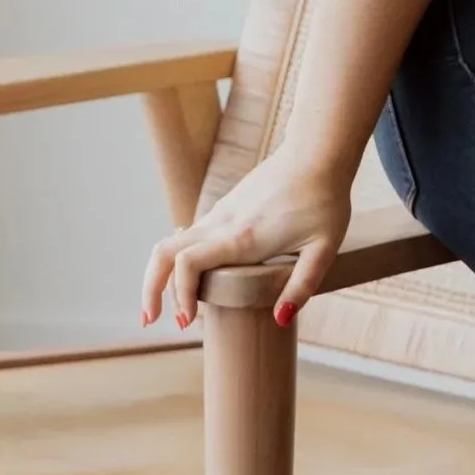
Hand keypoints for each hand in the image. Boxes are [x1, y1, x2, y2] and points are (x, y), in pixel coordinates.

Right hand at [139, 150, 355, 331]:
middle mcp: (222, 223)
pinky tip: (191, 277)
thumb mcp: (323, 249)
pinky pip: (191, 235)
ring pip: (172, 242)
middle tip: (150, 321)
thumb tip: (280, 318)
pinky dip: (179, 259)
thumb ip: (302, 285)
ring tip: (167, 305)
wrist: (317, 153)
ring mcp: (220, 212)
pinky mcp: (226, 207)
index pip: (187, 265)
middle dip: (151, 288)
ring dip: (161, 274)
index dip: (179, 295)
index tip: (187, 321)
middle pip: (164, 253)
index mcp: (241, 238)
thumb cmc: (324, 200)